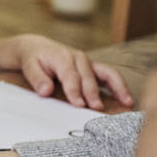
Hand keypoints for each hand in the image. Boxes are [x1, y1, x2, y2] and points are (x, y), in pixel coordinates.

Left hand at [6, 33, 132, 110]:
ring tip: (127, 103)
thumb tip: (45, 91)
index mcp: (62, 57)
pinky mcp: (94, 69)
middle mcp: (78, 59)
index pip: (70, 76)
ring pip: (107, 73)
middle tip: (96, 108)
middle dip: (92, 93)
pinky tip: (127, 99)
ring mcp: (89, 63)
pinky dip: (120, 86)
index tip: (78, 104)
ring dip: (118, 88)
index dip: (74, 91)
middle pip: (88, 77)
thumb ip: (37, 78)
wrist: (37, 47)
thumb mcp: (29, 66)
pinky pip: (110, 76)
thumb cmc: (33, 59)